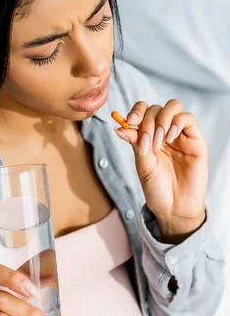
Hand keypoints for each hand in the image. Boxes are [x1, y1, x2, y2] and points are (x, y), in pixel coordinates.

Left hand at [114, 99, 207, 239]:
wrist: (173, 208)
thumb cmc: (157, 189)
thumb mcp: (142, 165)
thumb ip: (135, 144)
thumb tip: (119, 126)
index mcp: (149, 136)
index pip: (143, 111)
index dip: (136, 110)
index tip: (130, 121)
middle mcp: (165, 132)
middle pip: (156, 108)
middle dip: (147, 121)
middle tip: (146, 143)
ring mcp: (180, 135)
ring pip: (173, 106)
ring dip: (162, 120)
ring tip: (158, 142)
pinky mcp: (196, 141)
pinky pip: (188, 119)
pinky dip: (177, 122)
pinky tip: (170, 138)